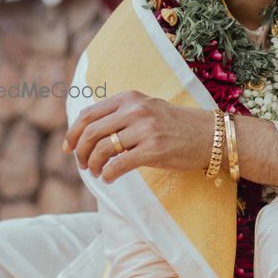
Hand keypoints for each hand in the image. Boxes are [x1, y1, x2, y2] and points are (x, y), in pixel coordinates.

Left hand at [63, 91, 214, 182]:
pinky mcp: (154, 149)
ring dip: (93, 164)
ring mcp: (145, 129)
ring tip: (96, 173)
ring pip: (103, 148)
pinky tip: (109, 178)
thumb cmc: (177, 126)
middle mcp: (136, 110)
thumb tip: (89, 132)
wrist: (210, 135)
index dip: (73, 133)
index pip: (88, 114)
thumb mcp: (148, 109)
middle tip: (82, 165)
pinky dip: (108, 174)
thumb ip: (122, 115)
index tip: (67, 148)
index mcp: (130, 98)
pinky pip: (119, 164)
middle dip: (80, 152)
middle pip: (91, 131)